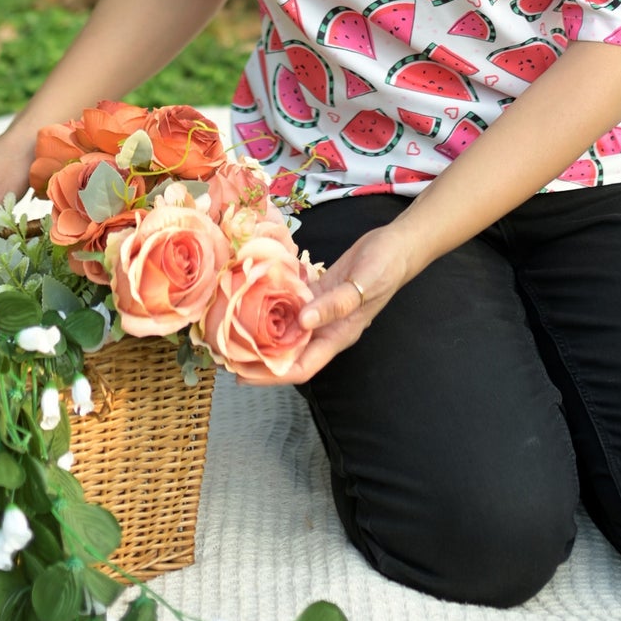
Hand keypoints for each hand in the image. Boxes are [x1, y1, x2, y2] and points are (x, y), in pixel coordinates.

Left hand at [232, 227, 409, 386]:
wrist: (397, 244)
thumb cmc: (385, 267)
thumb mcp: (362, 285)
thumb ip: (334, 304)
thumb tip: (303, 321)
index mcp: (338, 336)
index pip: (301, 367)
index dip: (271, 375)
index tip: (242, 375)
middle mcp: (326, 329)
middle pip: (288, 353)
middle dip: (258, 358)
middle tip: (224, 354)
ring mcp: (321, 312)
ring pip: (286, 330)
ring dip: (260, 332)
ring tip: (229, 330)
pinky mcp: (317, 294)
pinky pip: (290, 305)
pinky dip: (271, 305)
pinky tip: (249, 300)